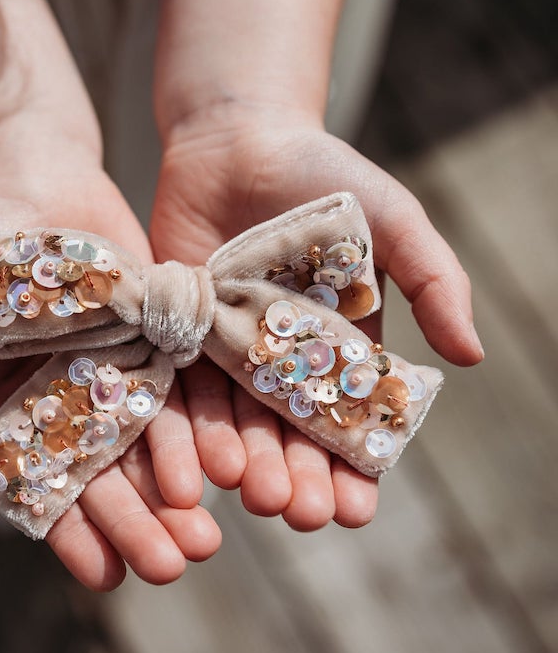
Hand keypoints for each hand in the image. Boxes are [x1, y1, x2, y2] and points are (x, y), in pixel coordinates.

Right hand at [0, 155, 220, 589]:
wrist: (34, 175)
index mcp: (14, 409)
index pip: (43, 483)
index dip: (70, 532)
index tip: (103, 577)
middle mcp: (69, 402)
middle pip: (106, 474)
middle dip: (138, 523)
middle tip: (175, 565)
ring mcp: (117, 373)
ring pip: (150, 444)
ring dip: (177, 491)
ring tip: (208, 536)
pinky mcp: (158, 339)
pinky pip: (182, 389)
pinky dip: (201, 428)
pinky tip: (226, 465)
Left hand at [150, 106, 482, 529]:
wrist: (238, 139)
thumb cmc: (324, 175)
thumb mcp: (392, 219)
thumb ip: (434, 281)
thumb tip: (472, 358)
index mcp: (336, 347)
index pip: (347, 420)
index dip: (353, 467)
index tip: (357, 509)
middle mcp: (280, 360)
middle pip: (286, 432)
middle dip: (293, 474)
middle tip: (297, 513)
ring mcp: (227, 350)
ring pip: (232, 419)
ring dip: (241, 460)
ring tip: (248, 494)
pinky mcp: (180, 333)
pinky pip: (181, 386)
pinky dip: (187, 424)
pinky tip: (194, 460)